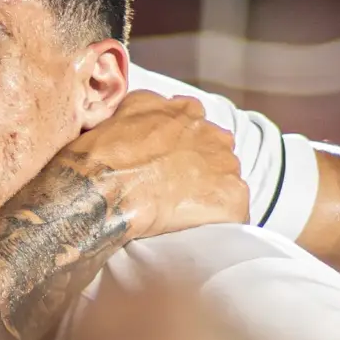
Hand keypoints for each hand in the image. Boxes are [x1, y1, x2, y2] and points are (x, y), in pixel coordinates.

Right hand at [60, 92, 247, 240]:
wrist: (107, 190)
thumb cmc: (105, 155)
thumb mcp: (121, 114)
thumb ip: (145, 108)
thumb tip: (149, 114)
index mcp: (186, 112)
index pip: (197, 124)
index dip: (185, 145)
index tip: (172, 162)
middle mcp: (212, 133)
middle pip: (217, 152)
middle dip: (203, 169)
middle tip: (178, 190)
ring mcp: (226, 166)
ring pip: (227, 182)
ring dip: (211, 195)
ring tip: (186, 214)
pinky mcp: (232, 198)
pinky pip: (235, 213)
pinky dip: (220, 222)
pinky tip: (200, 231)